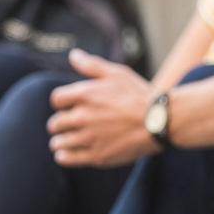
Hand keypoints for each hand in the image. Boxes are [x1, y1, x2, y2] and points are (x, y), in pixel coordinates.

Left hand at [47, 49, 158, 167]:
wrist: (159, 122)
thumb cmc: (139, 95)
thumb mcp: (117, 73)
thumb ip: (92, 65)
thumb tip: (73, 55)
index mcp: (85, 95)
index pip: (56, 100)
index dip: (62, 103)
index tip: (70, 106)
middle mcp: (83, 117)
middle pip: (54, 123)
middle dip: (60, 123)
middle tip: (70, 125)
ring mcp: (88, 138)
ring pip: (57, 142)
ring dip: (61, 141)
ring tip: (69, 140)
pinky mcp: (96, 156)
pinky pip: (65, 158)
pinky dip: (63, 155)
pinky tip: (68, 152)